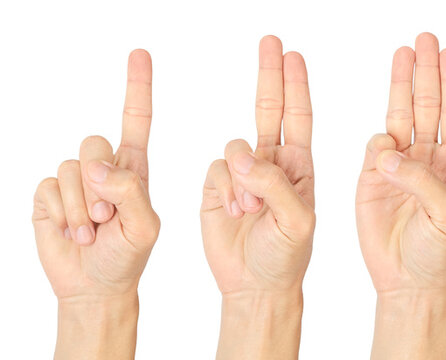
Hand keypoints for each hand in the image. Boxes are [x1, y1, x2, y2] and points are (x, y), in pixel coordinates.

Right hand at [31, 49, 157, 358]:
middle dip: (101, 185)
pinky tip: (75, 233)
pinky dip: (63, 214)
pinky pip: (49, 187)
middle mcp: (103, 167)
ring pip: (72, 168)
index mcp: (134, 168)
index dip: (137, 87)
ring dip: (83, 207)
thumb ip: (130, 191)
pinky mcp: (49, 194)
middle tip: (109, 217)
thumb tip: (98, 166)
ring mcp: (75, 180)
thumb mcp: (145, 227)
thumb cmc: (128, 256)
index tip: (140, 53)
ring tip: (95, 231)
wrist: (96, 285)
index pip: (136, 120)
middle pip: (94, 143)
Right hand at [200, 36, 313, 357]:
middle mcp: (272, 163)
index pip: (298, 116)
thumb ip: (275, 185)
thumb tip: (243, 153)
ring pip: (234, 147)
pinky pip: (213, 169)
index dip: (296, 85)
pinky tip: (232, 214)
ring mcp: (242, 174)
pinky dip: (221, 190)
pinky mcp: (215, 186)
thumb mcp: (297, 223)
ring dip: (240, 178)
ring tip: (249, 211)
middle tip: (271, 41)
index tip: (293, 54)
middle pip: (269, 109)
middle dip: (270, 76)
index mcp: (300, 167)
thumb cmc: (287, 257)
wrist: (254, 285)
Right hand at [355, 33, 445, 357]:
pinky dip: (377, 138)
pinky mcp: (370, 180)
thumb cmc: (441, 256)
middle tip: (425, 39)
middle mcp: (429, 159)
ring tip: (403, 53)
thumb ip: (424, 182)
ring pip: (400, 116)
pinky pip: (373, 149)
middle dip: (427, 71)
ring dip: (402, 85)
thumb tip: (390, 150)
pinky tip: (385, 138)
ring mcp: (399, 167)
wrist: (409, 284)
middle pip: (428, 104)